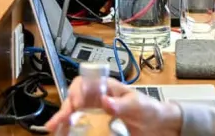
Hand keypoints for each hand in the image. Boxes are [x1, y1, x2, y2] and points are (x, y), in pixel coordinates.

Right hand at [46, 77, 183, 135]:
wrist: (159, 125)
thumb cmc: (149, 109)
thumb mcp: (137, 105)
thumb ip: (122, 104)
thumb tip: (104, 101)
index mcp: (107, 88)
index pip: (85, 83)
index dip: (76, 91)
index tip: (75, 104)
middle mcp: (98, 99)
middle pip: (75, 100)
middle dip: (63, 111)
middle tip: (54, 124)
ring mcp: (97, 113)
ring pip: (74, 114)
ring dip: (64, 123)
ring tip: (55, 132)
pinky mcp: (99, 126)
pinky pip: (82, 127)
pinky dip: (73, 131)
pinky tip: (67, 135)